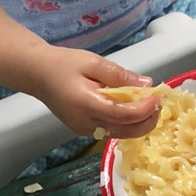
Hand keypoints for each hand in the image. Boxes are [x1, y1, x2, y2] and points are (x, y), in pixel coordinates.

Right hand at [26, 46, 161, 139]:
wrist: (37, 74)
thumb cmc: (64, 64)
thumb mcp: (93, 62)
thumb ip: (120, 75)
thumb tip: (146, 85)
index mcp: (86, 104)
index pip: (124, 114)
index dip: (145, 109)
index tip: (158, 97)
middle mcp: (86, 123)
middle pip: (126, 130)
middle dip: (147, 120)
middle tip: (158, 104)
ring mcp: (84, 130)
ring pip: (121, 134)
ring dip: (139, 124)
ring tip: (149, 106)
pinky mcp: (84, 130)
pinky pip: (112, 130)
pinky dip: (127, 124)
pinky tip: (133, 110)